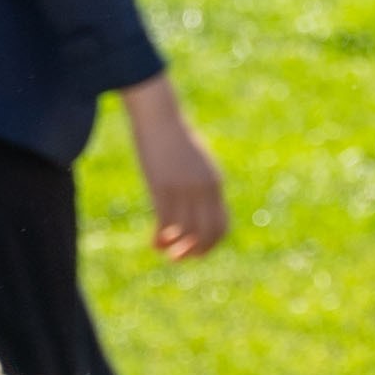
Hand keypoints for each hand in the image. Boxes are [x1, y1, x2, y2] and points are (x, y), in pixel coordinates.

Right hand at [121, 76, 227, 259]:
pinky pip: (165, 224)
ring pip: (185, 233)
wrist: (160, 116)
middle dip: (195, 252)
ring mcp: (184, 189)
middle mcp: (204, 189)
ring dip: (175, 250)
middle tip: (178, 258)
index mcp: (214, 183)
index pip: (221, 226)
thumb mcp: (195, 162)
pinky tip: (153, 243)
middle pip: (207, 234)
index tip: (195, 251)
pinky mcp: (163, 187)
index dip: (210, 245)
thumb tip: (196, 204)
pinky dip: (160, 240)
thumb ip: (200, 183)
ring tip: (164, 252)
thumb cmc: (174, 138)